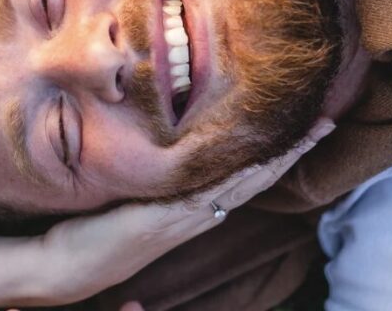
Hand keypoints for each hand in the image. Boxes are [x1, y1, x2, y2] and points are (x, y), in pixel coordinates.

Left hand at [23, 118, 335, 304]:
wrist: (67, 269)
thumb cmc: (90, 238)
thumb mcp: (130, 204)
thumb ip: (152, 186)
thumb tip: (162, 157)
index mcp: (190, 209)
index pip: (244, 176)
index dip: (276, 154)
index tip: (304, 127)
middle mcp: (196, 214)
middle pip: (255, 177)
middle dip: (291, 151)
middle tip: (324, 123)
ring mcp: (184, 217)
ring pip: (242, 183)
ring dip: (277, 159)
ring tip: (306, 134)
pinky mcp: (165, 218)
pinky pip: (210, 193)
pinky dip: (236, 177)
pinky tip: (256, 161)